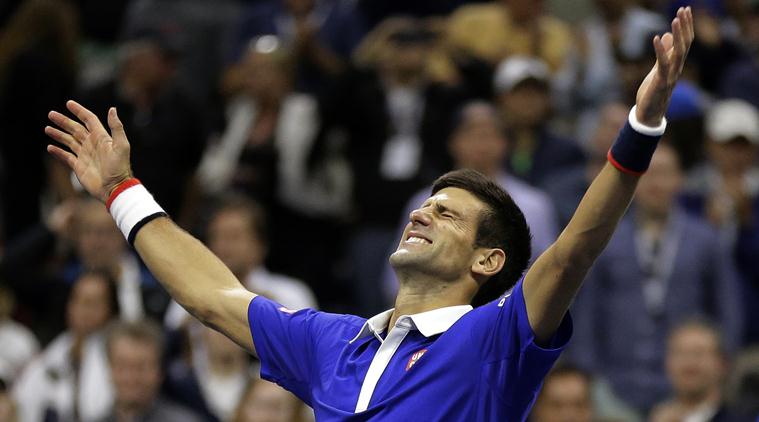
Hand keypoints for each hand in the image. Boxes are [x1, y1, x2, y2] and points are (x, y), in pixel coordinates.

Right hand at [45, 100, 132, 202]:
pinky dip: (58, 151)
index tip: (69, 103)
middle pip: (75, 129)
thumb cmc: (120, 167)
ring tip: (47, 128)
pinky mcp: (79, 166)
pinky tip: (50, 147)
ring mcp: (85, 155)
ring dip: (59, 134)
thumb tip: (112, 109)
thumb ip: (116, 127)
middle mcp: (92, 144)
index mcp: (101, 138)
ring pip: (69, 141)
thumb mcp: (121, 145)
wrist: (115, 188)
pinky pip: (66, 156)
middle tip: (51, 114)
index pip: (89, 120)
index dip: (79, 111)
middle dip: (63, 121)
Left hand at [635, 7, 694, 125]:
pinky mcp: (661, 82)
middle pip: (685, 43)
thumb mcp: (657, 68)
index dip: (687, 26)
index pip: (686, 42)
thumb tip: (664, 35)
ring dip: (678, 35)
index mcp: (676, 64)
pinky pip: (662, 64)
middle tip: (684, 9)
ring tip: (675, 19)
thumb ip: (663, 53)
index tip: (685, 10)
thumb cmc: (653, 92)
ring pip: (678, 52)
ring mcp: (671, 75)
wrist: (649, 114)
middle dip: (685, 26)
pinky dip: (660, 51)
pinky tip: (656, 38)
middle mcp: (677, 68)